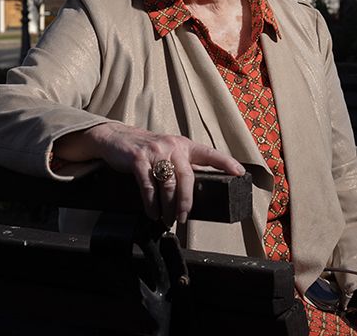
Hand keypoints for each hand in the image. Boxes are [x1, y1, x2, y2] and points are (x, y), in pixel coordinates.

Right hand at [54, 122, 244, 224]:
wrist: (116, 138)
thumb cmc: (147, 150)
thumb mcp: (169, 152)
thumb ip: (183, 166)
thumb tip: (198, 191)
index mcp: (184, 145)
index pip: (210, 153)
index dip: (226, 162)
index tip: (240, 173)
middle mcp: (173, 146)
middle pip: (187, 177)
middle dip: (187, 202)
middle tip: (183, 218)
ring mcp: (155, 152)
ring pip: (168, 185)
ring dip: (168, 206)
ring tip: (166, 219)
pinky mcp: (138, 159)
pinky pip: (148, 186)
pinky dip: (151, 203)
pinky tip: (152, 212)